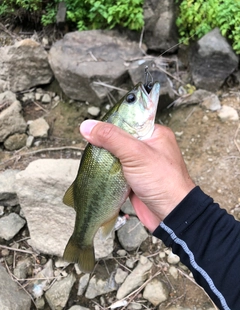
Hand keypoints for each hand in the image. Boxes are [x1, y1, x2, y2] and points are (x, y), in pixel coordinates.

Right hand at [80, 120, 194, 231]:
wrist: (171, 215)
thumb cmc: (163, 181)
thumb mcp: (136, 153)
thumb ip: (111, 138)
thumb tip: (88, 126)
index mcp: (155, 134)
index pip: (128, 121)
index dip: (111, 123)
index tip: (95, 128)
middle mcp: (149, 147)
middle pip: (120, 138)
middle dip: (106, 143)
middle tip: (92, 144)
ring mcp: (142, 164)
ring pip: (117, 156)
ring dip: (106, 159)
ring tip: (92, 158)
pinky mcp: (135, 179)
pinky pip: (117, 171)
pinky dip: (108, 173)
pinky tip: (98, 171)